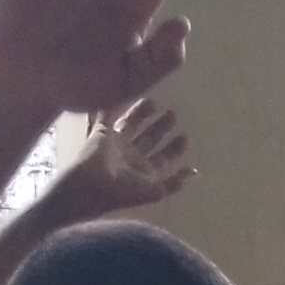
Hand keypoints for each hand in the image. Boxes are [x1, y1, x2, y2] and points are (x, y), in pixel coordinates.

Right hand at [41, 99, 195, 218]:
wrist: (90, 187)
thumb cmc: (124, 191)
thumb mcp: (155, 191)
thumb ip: (175, 182)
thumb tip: (194, 172)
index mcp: (144, 172)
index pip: (163, 158)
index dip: (174, 149)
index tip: (185, 137)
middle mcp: (130, 158)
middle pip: (149, 139)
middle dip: (161, 127)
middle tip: (173, 113)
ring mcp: (115, 145)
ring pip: (130, 125)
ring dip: (141, 113)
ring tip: (153, 101)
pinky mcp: (100, 133)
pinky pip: (107, 116)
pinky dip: (112, 106)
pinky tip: (121, 93)